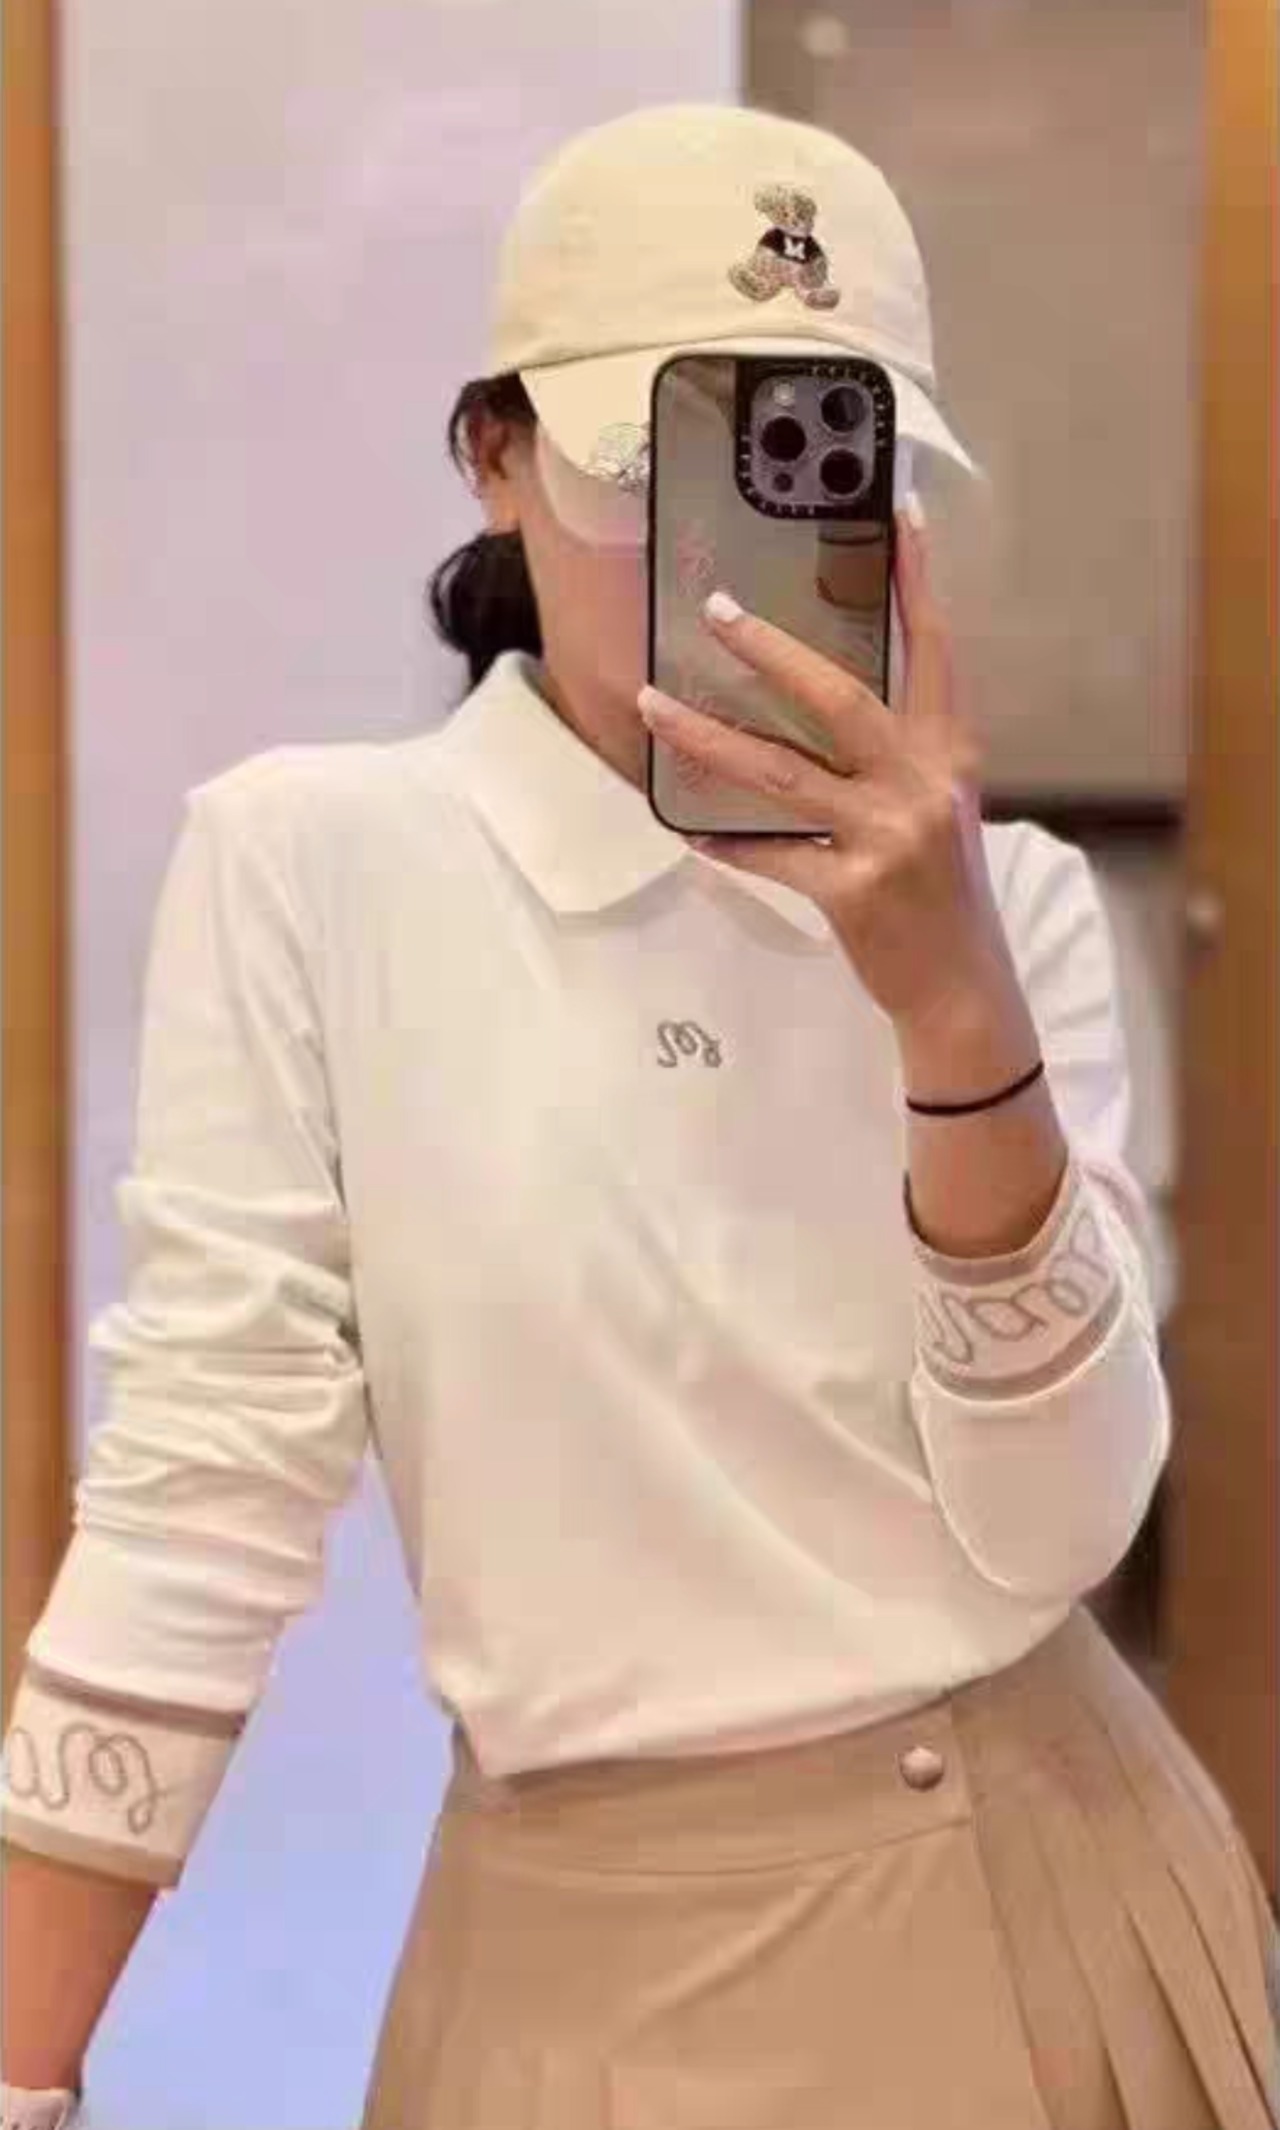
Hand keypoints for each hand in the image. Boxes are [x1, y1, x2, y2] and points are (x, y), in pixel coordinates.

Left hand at [637, 502, 1015, 1032]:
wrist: (963, 983)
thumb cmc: (943, 890)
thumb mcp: (938, 805)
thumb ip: (897, 753)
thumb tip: (819, 702)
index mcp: (948, 752)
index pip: (934, 649)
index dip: (916, 582)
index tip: (900, 514)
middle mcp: (921, 784)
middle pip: (837, 697)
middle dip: (770, 649)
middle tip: (716, 607)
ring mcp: (886, 837)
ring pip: (780, 772)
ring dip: (708, 736)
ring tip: (652, 704)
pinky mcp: (851, 891)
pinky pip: (771, 855)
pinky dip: (728, 843)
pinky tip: (690, 828)